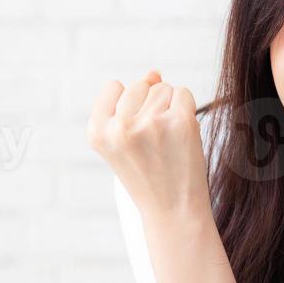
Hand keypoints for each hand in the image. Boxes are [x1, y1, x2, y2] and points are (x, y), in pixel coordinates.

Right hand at [87, 70, 209, 220]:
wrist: (173, 210)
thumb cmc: (148, 175)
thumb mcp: (122, 141)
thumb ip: (129, 104)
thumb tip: (154, 72)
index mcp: (97, 132)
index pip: (114, 87)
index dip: (129, 106)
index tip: (135, 133)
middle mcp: (121, 126)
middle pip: (141, 85)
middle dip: (151, 105)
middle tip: (155, 141)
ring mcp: (152, 123)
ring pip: (164, 88)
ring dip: (170, 108)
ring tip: (168, 140)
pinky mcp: (181, 123)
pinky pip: (184, 93)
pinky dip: (186, 109)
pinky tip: (182, 135)